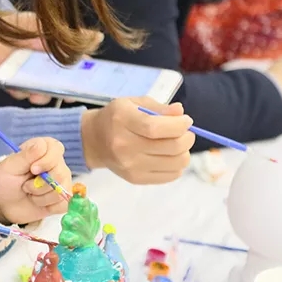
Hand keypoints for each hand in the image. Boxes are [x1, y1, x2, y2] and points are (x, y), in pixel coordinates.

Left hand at [0, 12, 103, 104]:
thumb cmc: (23, 27)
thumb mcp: (50, 28)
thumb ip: (73, 36)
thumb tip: (99, 37)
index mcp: (56, 60)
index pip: (75, 74)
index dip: (83, 82)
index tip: (89, 87)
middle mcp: (44, 73)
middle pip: (59, 89)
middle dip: (65, 94)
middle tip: (69, 96)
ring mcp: (29, 80)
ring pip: (40, 95)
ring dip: (42, 96)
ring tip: (41, 93)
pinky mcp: (12, 85)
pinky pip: (20, 93)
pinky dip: (22, 91)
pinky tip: (22, 86)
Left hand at [0, 137, 71, 224]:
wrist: (4, 202)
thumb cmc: (7, 179)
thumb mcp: (11, 165)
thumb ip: (27, 155)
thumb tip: (41, 144)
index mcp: (46, 149)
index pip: (56, 149)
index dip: (45, 161)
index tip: (32, 168)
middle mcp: (58, 164)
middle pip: (60, 174)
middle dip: (38, 184)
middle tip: (25, 185)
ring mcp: (63, 182)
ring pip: (60, 192)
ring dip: (39, 196)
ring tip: (29, 192)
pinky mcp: (63, 199)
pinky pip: (62, 205)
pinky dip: (45, 206)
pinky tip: (37, 201)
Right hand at [80, 97, 194, 183]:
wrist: (94, 141)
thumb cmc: (117, 118)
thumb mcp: (133, 103)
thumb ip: (158, 107)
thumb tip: (180, 114)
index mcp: (122, 121)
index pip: (155, 128)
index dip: (178, 125)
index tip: (186, 121)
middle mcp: (124, 146)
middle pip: (170, 147)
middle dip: (187, 138)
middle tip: (185, 132)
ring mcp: (130, 166)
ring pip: (175, 163)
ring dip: (184, 152)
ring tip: (177, 144)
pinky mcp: (135, 179)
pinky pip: (170, 176)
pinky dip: (177, 165)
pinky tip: (169, 156)